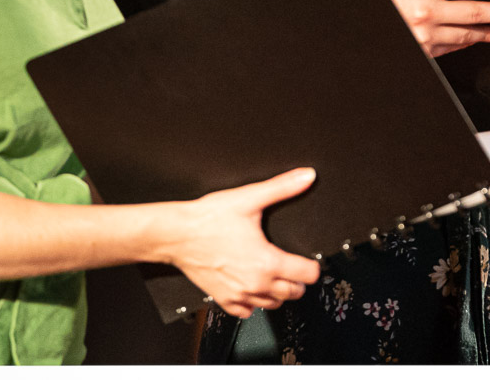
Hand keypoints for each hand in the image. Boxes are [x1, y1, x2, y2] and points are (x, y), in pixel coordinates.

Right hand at [160, 168, 323, 318]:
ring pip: (272, 304)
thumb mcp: (250, 198)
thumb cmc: (209, 218)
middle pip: (293, 293)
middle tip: (295, 267)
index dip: (313, 266)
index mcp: (267, 262)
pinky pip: (246, 312)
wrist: (176, 234)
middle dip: (299, 281)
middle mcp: (256, 283)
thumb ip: (282, 187)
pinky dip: (254, 303)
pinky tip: (252, 289)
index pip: (307, 275)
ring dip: (279, 293)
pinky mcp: (223, 299)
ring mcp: (239, 294)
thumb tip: (306, 177)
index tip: (310, 260)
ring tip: (276, 276)